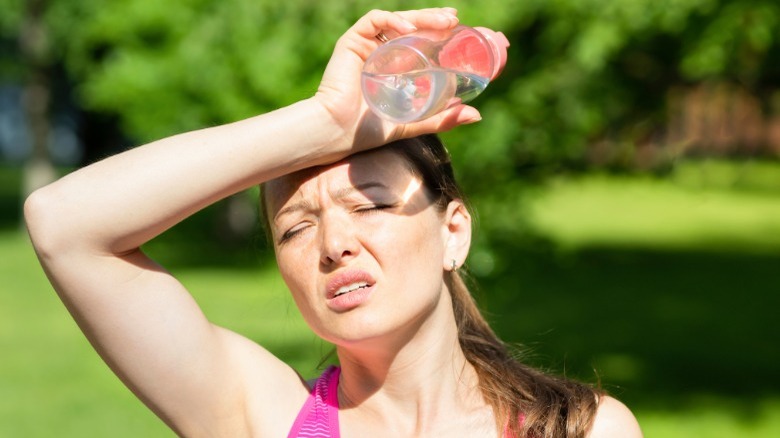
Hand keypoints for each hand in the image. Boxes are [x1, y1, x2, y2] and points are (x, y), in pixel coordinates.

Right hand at [314, 8, 482, 151]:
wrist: (338, 133)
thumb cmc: (369, 131)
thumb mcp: (414, 123)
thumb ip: (441, 119)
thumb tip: (477, 115)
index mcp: (392, 68)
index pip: (417, 42)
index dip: (437, 32)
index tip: (458, 30)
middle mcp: (379, 53)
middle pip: (409, 28)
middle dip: (433, 20)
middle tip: (454, 20)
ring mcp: (366, 47)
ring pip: (396, 21)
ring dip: (421, 17)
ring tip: (443, 22)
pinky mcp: (351, 42)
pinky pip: (374, 21)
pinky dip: (393, 21)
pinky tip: (409, 29)